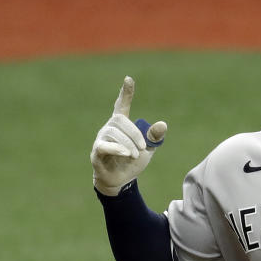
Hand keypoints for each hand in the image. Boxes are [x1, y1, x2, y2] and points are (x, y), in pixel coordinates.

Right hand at [90, 76, 167, 195]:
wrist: (121, 181)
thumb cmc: (132, 161)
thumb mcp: (148, 149)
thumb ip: (154, 137)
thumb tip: (163, 124)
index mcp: (121, 125)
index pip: (122, 105)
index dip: (125, 92)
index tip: (129, 79)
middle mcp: (109, 128)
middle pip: (120, 121)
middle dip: (134, 133)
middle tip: (143, 148)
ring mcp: (101, 139)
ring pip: (113, 134)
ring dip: (128, 144)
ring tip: (135, 156)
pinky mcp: (97, 152)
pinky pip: (104, 146)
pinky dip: (116, 149)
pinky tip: (126, 153)